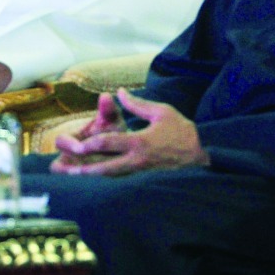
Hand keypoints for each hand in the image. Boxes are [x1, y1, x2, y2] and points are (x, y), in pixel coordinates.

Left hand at [51, 88, 207, 175]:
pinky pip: (124, 180)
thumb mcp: (161, 112)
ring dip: (96, 178)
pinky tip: (99, 181)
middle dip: (88, 171)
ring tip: (79, 179)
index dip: (91, 144)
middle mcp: (138, 160)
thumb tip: (119, 92)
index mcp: (140, 142)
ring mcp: (142, 172)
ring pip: (114, 177)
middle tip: (71, 172)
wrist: (204, 154)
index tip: (78, 144)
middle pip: (107, 168)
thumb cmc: (183, 131)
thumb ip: (137, 104)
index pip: (110, 144)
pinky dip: (110, 180)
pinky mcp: (146, 178)